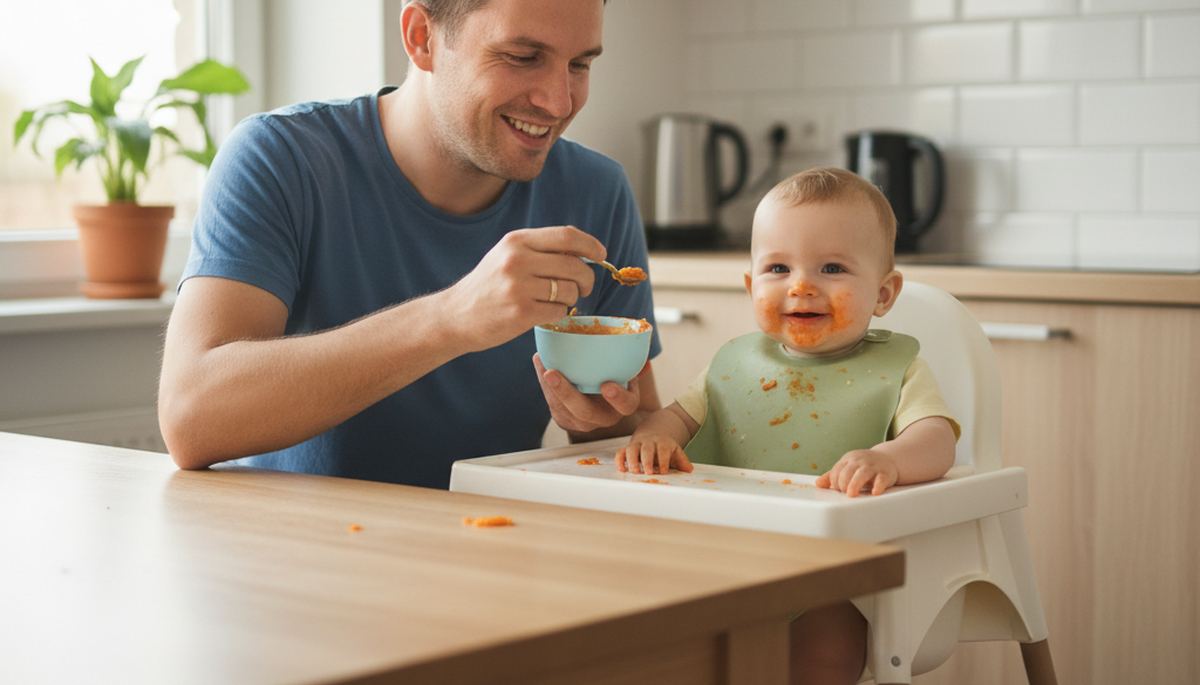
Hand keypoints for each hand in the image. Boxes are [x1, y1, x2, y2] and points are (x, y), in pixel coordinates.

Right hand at [440, 226, 604, 352]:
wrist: (455, 316)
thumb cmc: (489, 286)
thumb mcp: (508, 255)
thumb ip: (541, 249)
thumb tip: (585, 250)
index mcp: (517, 240)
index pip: (567, 236)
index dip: (591, 245)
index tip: (601, 255)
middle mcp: (517, 260)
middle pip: (575, 266)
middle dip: (587, 279)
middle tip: (583, 288)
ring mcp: (518, 286)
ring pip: (570, 290)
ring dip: (571, 299)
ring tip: (555, 301)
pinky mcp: (521, 312)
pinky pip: (559, 311)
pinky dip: (558, 314)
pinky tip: (544, 313)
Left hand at [534, 354, 648, 433]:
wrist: (601, 401)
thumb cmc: (616, 380)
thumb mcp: (628, 375)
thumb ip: (633, 366)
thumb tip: (644, 354)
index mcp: (623, 406)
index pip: (625, 405)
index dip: (618, 397)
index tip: (608, 385)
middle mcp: (602, 418)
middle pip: (584, 411)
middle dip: (566, 393)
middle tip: (552, 373)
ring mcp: (581, 422)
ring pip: (562, 407)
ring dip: (548, 385)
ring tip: (541, 361)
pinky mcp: (563, 419)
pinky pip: (552, 402)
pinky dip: (544, 383)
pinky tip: (540, 362)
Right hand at [615, 431, 693, 475]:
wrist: (653, 433)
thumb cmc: (665, 448)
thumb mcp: (676, 452)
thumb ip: (682, 461)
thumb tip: (689, 469)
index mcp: (662, 442)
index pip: (663, 450)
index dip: (663, 460)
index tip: (663, 471)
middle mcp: (648, 442)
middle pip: (647, 449)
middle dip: (647, 460)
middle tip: (648, 472)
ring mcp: (637, 444)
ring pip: (632, 449)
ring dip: (632, 460)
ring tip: (634, 472)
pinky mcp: (627, 449)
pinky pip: (620, 452)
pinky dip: (619, 460)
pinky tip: (621, 470)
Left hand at [815, 448, 898, 496]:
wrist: (888, 459)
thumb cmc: (864, 466)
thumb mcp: (848, 467)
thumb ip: (833, 476)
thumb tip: (818, 484)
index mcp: (849, 459)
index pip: (837, 470)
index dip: (835, 482)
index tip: (838, 490)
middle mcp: (860, 461)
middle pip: (847, 472)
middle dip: (842, 484)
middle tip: (845, 493)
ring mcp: (873, 466)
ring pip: (862, 474)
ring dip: (855, 484)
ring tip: (851, 494)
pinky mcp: (885, 473)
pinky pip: (881, 479)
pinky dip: (877, 486)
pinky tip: (874, 492)